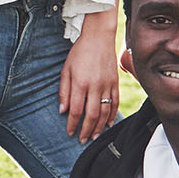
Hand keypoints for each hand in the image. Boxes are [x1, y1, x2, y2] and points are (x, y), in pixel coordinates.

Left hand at [59, 19, 119, 141]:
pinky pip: (115, 103)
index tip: (70, 132)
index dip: (72, 124)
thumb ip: (64, 91)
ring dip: (99, 127)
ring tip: (93, 136)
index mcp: (80, 83)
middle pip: (91, 115)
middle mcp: (95, 86)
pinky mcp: (115, 83)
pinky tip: (108, 124)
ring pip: (105, 112)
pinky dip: (112, 115)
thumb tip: (62, 110)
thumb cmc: (79, 53)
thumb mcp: (66, 70)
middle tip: (82, 140)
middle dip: (86, 130)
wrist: (99, 38)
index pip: (75, 110)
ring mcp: (107, 85)